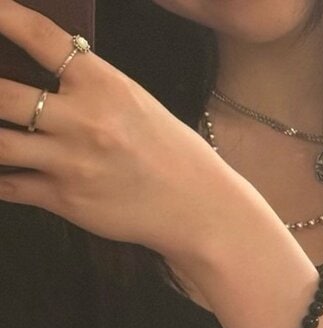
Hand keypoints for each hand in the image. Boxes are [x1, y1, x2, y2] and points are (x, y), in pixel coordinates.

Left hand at [0, 0, 235, 255]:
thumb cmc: (171, 154)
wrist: (197, 208)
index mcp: (104, 86)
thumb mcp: (136, 103)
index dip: (3, 17)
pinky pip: (11, 186)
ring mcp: (71, 163)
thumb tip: (43, 74)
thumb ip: (90, 87)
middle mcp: (83, 122)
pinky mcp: (66, 200)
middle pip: (3, 94)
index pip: (40, 37)